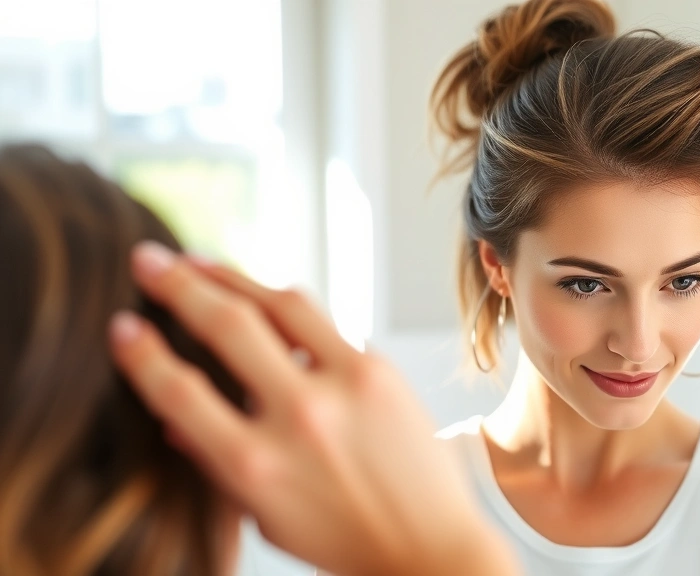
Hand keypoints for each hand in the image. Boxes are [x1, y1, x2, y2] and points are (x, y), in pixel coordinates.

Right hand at [108, 242, 518, 575]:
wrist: (430, 546)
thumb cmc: (342, 539)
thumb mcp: (263, 516)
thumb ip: (217, 465)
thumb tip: (172, 417)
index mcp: (254, 466)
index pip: (178, 392)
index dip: (141, 353)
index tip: (122, 326)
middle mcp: (299, 418)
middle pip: (226, 326)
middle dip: (177, 283)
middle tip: (147, 259)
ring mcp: (345, 386)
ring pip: (281, 303)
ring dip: (233, 275)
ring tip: (200, 261)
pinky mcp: (380, 370)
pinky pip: (326, 323)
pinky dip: (290, 309)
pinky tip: (265, 298)